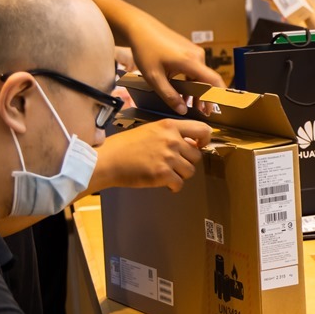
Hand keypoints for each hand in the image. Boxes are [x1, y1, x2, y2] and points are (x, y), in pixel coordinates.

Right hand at [94, 119, 211, 192]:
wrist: (109, 159)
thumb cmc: (126, 145)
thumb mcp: (151, 130)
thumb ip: (171, 135)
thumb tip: (190, 144)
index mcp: (169, 126)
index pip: (202, 129)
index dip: (205, 140)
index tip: (200, 146)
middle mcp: (172, 140)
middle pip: (197, 155)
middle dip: (187, 162)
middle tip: (174, 164)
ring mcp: (168, 157)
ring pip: (190, 171)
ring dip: (181, 174)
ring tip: (167, 173)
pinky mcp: (162, 174)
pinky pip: (179, 184)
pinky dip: (173, 186)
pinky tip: (164, 183)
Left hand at [130, 23, 222, 113]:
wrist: (140, 28)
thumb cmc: (145, 50)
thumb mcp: (154, 77)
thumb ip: (169, 95)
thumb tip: (183, 111)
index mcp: (191, 61)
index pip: (214, 80)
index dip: (218, 97)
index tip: (215, 111)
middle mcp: (197, 55)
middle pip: (207, 80)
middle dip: (205, 98)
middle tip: (201, 113)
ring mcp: (194, 51)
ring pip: (199, 75)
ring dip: (196, 90)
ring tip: (190, 105)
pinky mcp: (188, 50)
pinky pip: (194, 69)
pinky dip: (191, 81)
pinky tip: (182, 91)